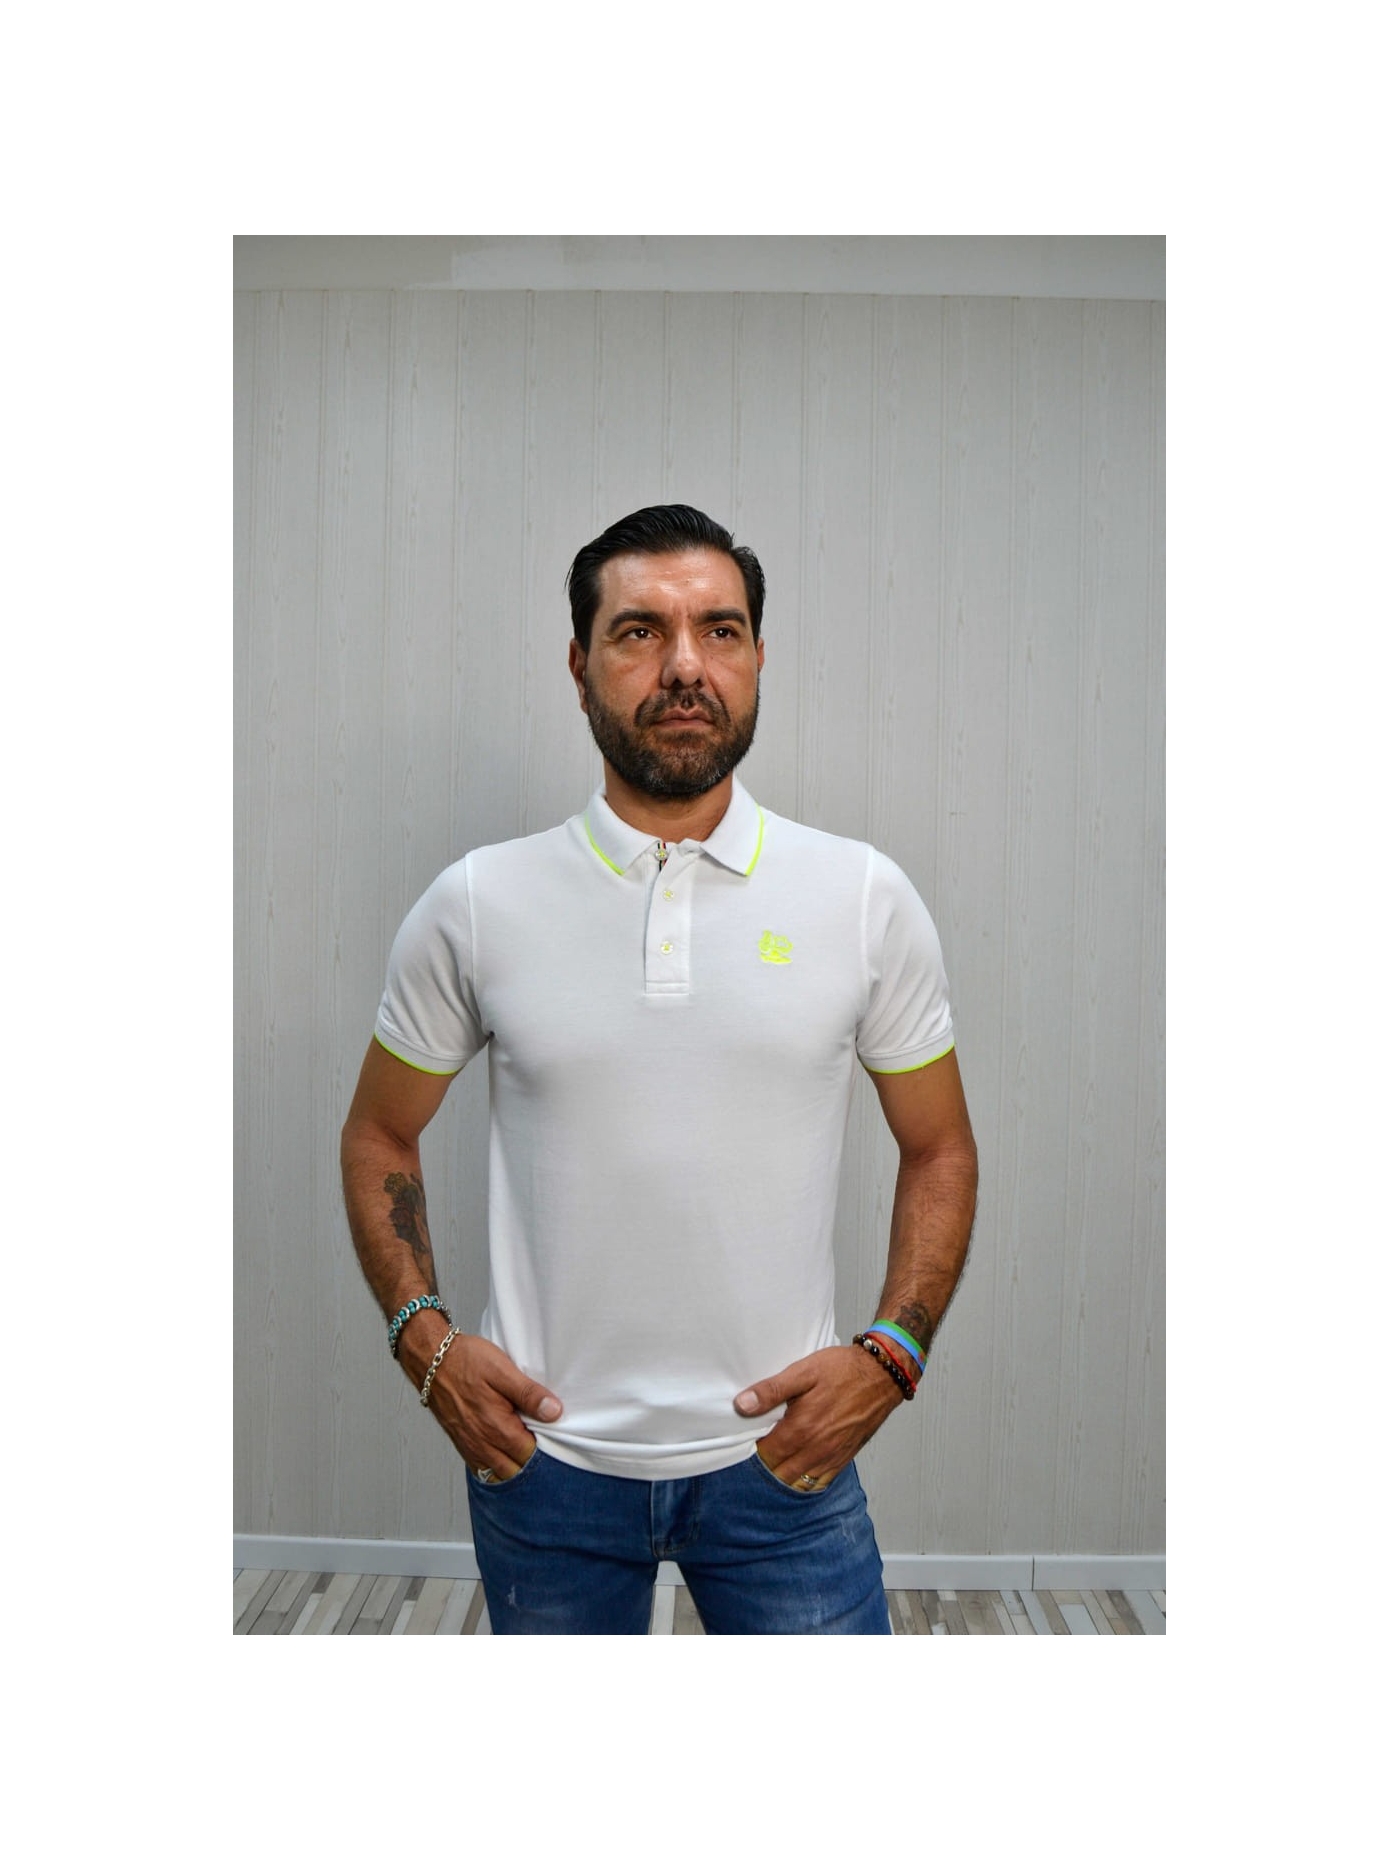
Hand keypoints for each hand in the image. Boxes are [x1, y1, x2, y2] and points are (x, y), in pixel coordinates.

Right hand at [411, 1332, 561, 1480]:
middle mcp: (481, 1443)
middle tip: (542, 1442)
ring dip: (514, 1467)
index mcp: (496, 1427)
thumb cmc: (466, 1361)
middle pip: (515, 1470)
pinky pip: (481, 1469)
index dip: (545, 1448)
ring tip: (525, 1448)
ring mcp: (469, 1446)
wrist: (431, 1361)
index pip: (529, 1455)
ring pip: (498, 1474)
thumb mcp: (503, 1370)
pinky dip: (495, 1468)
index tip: (553, 1435)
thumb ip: (529, 1394)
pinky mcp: (461, 1443)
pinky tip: (504, 1454)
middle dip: (531, 1462)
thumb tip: (554, 1412)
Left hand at [733, 1345, 901, 1489]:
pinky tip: (798, 1468)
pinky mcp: (845, 1457)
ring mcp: (832, 1456)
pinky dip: (805, 1480)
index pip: (765, 1453)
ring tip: (775, 1459)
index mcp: (801, 1428)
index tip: (747, 1439)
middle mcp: (816, 1448)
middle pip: (779, 1472)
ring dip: (783, 1475)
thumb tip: (742, 1405)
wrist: (882, 1374)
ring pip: (798, 1481)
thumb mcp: (803, 1372)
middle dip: (766, 1464)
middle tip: (759, 1449)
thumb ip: (771, 1390)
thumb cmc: (843, 1370)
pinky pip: (820, 1481)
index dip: (752, 1449)